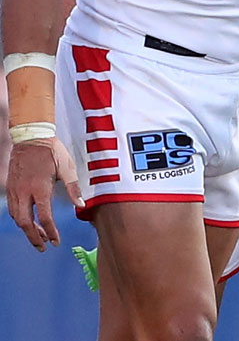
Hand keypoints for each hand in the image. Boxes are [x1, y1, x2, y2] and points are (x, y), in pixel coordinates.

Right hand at [7, 137, 82, 251]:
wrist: (30, 138)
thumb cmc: (51, 151)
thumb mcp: (67, 167)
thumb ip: (73, 188)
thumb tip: (81, 205)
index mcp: (39, 188)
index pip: (44, 217)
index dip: (50, 232)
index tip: (55, 241)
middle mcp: (24, 192)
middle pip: (25, 222)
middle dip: (34, 237)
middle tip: (43, 247)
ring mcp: (15, 190)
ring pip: (17, 217)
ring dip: (27, 229)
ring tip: (38, 236)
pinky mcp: (10, 187)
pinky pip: (12, 209)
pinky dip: (20, 219)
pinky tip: (28, 221)